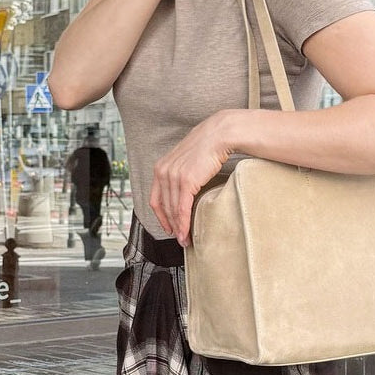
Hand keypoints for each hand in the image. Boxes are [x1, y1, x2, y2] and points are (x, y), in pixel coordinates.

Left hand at [149, 111, 237, 245]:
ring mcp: (173, 176)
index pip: (155, 199)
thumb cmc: (206, 146)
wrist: (219, 134)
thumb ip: (180, 174)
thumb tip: (184, 190)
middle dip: (170, 225)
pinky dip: (183, 224)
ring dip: (178, 228)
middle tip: (179, 238)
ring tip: (185, 240)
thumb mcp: (186, 160)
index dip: (161, 216)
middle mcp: (163, 172)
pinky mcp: (186, 181)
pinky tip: (186, 233)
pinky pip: (182, 208)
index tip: (168, 227)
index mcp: (161, 167)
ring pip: (173, 210)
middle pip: (164, 207)